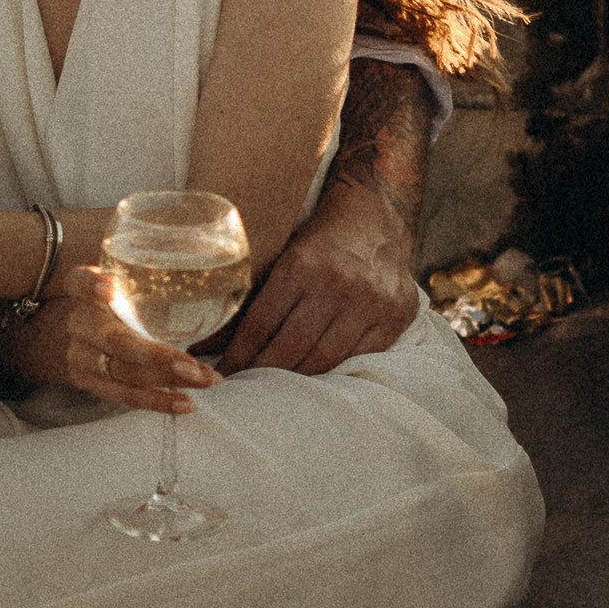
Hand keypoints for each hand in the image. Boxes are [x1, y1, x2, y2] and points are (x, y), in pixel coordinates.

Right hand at [13, 265, 215, 415]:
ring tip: (204, 381)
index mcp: (84, 287)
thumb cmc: (126, 298)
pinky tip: (185, 403)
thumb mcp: (133, 276)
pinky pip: (123, 395)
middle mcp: (79, 321)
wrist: (88, 332)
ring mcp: (80, 356)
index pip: (79, 281)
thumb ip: (164, 262)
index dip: (90, 285)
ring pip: (122, 372)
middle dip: (154, 355)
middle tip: (191, 364)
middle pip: (112, 340)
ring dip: (166, 381)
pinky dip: (157, 401)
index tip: (109, 286)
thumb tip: (225, 252)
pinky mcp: (90, 382)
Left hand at [222, 194, 420, 374]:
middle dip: (264, 373)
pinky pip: (360, 358)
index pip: (261, 324)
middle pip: (292, 348)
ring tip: (277, 388)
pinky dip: (335, 371)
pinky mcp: (397, 315)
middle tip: (246, 387)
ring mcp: (371, 302)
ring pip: (326, 359)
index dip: (239, 355)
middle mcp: (337, 284)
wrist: (376, 219)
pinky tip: (317, 376)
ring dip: (297, 379)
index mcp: (301, 265)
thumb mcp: (283, 256)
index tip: (223, 373)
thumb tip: (211, 342)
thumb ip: (255, 296)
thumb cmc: (319, 242)